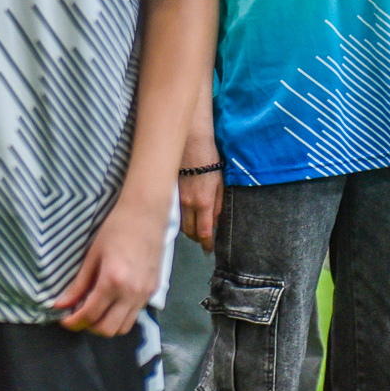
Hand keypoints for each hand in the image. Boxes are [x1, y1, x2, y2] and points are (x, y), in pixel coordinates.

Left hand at [54, 193, 167, 335]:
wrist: (146, 213)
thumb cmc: (116, 228)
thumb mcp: (93, 255)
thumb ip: (78, 284)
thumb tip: (60, 305)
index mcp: (113, 281)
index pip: (90, 315)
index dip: (73, 322)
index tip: (64, 319)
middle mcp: (131, 293)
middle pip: (107, 329)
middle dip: (89, 327)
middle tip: (78, 315)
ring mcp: (144, 294)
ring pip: (123, 328)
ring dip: (106, 324)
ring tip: (96, 310)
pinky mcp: (153, 290)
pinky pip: (134, 315)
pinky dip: (120, 315)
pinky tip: (112, 301)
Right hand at [179, 133, 223, 251]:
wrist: (191, 141)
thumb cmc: (209, 158)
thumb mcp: (220, 182)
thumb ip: (218, 204)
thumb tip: (216, 222)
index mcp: (204, 201)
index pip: (204, 232)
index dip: (207, 244)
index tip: (209, 250)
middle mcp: (188, 203)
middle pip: (190, 232)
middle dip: (197, 238)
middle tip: (203, 239)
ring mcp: (176, 198)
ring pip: (180, 224)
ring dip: (188, 229)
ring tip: (194, 228)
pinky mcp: (169, 192)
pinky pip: (173, 212)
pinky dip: (179, 218)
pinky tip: (184, 216)